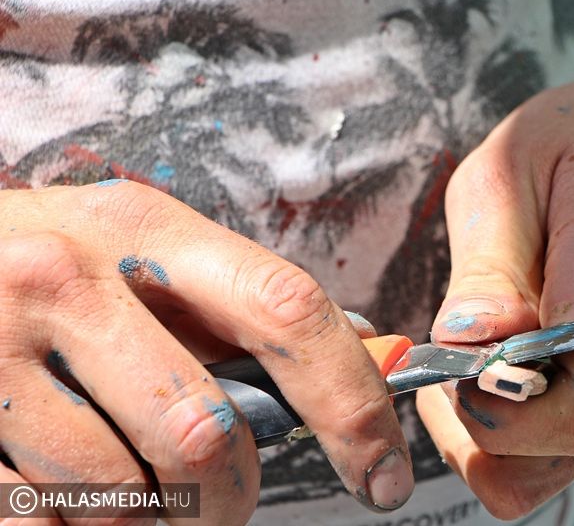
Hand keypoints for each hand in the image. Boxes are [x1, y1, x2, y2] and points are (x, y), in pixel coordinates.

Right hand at [0, 182, 412, 523]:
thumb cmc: (50, 270)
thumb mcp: (138, 256)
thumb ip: (237, 306)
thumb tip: (365, 351)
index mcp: (142, 228)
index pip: (286, 310)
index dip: (352, 403)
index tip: (382, 475)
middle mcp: (65, 276)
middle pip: (204, 433)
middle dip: (229, 499)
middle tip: (223, 506)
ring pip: (120, 494)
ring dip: (146, 520)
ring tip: (130, 488)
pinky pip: (41, 522)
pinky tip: (64, 490)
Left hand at [416, 68, 573, 518]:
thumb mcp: (518, 168)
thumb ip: (489, 266)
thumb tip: (461, 347)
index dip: (496, 409)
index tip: (455, 352)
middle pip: (543, 460)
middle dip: (470, 420)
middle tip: (453, 341)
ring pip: (547, 467)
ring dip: (496, 420)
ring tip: (494, 335)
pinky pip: (569, 450)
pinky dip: (530, 418)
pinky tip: (532, 348)